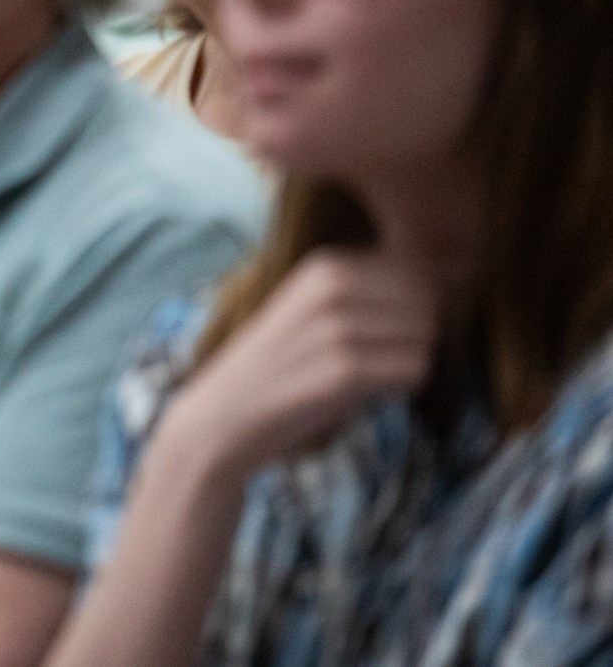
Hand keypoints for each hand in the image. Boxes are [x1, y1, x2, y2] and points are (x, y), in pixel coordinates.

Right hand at [160, 249, 439, 481]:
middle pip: (428, 304)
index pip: (416, 272)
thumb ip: (368, 292)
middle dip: (416, 334)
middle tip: (377, 358)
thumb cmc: (280, 365)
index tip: (382, 333)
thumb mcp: (314, 309)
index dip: (413, 308)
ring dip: (408, 362)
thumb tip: (453, 281)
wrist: (226, 415)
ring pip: (427, 337)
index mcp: (325, 265)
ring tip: (368, 375)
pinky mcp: (345, 369)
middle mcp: (332, 286)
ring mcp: (337, 326)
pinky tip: (366, 393)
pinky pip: (416, 370)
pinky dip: (402, 387)